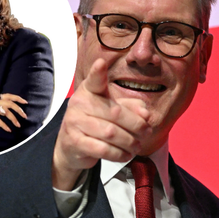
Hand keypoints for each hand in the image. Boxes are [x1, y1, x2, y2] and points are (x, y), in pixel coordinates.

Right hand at [0, 94, 28, 131]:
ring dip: (13, 119)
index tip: (26, 102)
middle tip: (25, 117)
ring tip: (18, 125)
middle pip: (10, 103)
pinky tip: (8, 130)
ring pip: (5, 111)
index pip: (8, 95)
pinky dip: (4, 125)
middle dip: (19, 110)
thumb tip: (6, 111)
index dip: (18, 98)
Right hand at [52, 58, 152, 189]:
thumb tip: (146, 114)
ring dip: (130, 142)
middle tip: (147, 132)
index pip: (94, 81)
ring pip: (111, 133)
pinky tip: (126, 154)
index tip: (101, 63)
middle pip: (116, 113)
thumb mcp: (113, 111)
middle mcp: (79, 104)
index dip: (97, 72)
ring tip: (138, 145)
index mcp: (89, 91)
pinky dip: (119, 154)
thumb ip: (131, 108)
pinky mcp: (74, 142)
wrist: (71, 146)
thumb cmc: (96, 123)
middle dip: (137, 125)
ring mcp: (74, 123)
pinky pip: (103, 149)